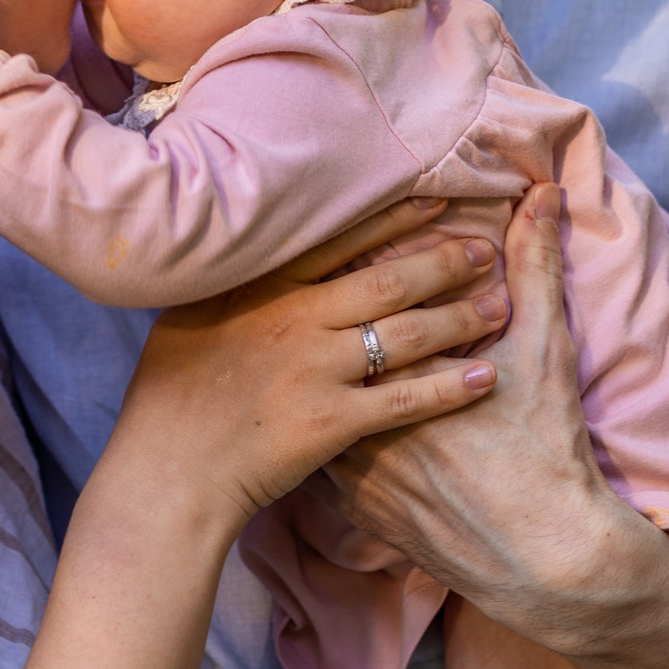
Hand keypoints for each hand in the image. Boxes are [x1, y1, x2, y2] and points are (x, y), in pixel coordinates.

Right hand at [104, 197, 507, 545]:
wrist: (168, 469)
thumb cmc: (171, 394)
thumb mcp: (192, 318)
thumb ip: (238, 286)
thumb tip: (264, 253)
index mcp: (261, 289)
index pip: (340, 240)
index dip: (395, 218)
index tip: (438, 200)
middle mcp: (294, 319)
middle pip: (387, 280)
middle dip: (443, 263)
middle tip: (484, 251)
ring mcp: (315, 369)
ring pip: (405, 334)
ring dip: (459, 317)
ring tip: (500, 306)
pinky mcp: (332, 422)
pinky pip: (405, 399)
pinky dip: (449, 387)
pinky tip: (485, 378)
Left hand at [318, 183, 668, 649]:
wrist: (545, 558)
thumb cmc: (547, 448)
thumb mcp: (544, 350)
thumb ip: (536, 267)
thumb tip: (543, 196)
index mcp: (403, 369)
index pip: (358, 304)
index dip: (356, 275)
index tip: (352, 255)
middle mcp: (365, 416)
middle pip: (326, 355)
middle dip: (322, 325)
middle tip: (324, 299)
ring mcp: (354, 468)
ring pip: (314, 408)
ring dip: (315, 382)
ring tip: (312, 356)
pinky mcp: (356, 510)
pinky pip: (319, 462)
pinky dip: (321, 435)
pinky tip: (319, 414)